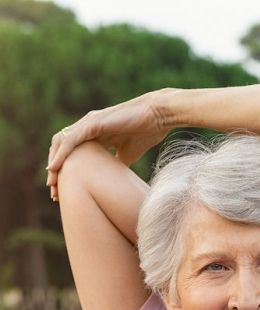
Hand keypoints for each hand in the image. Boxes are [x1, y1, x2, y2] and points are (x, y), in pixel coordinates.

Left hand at [46, 90, 168, 200]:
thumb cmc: (146, 133)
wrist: (157, 117)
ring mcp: (88, 123)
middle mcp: (87, 128)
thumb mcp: (128, 155)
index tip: (64, 191)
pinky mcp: (92, 122)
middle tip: (54, 191)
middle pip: (62, 149)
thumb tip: (112, 180)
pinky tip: (54, 167)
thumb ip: (115, 164)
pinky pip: (70, 139)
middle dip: (55, 170)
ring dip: (54, 163)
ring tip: (51, 183)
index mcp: (94, 135)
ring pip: (61, 144)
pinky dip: (61, 154)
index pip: (72, 154)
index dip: (65, 170)